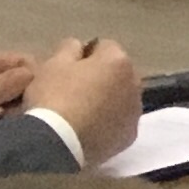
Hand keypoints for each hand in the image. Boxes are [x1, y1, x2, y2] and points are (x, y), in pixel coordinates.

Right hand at [29, 39, 140, 160]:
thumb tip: (79, 46)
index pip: (104, 47)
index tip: (68, 67)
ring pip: (122, 98)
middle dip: (101, 77)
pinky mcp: (130, 135)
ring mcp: (135, 112)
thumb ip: (69, 48)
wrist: (57, 143)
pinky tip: (89, 128)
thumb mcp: (52, 64)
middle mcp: (135, 83)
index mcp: (118, 61)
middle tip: (74, 89)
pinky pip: (120, 122)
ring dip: (108, 100)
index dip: (85, 55)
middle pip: (118, 73)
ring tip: (81, 111)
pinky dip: (109, 122)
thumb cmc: (53, 97)